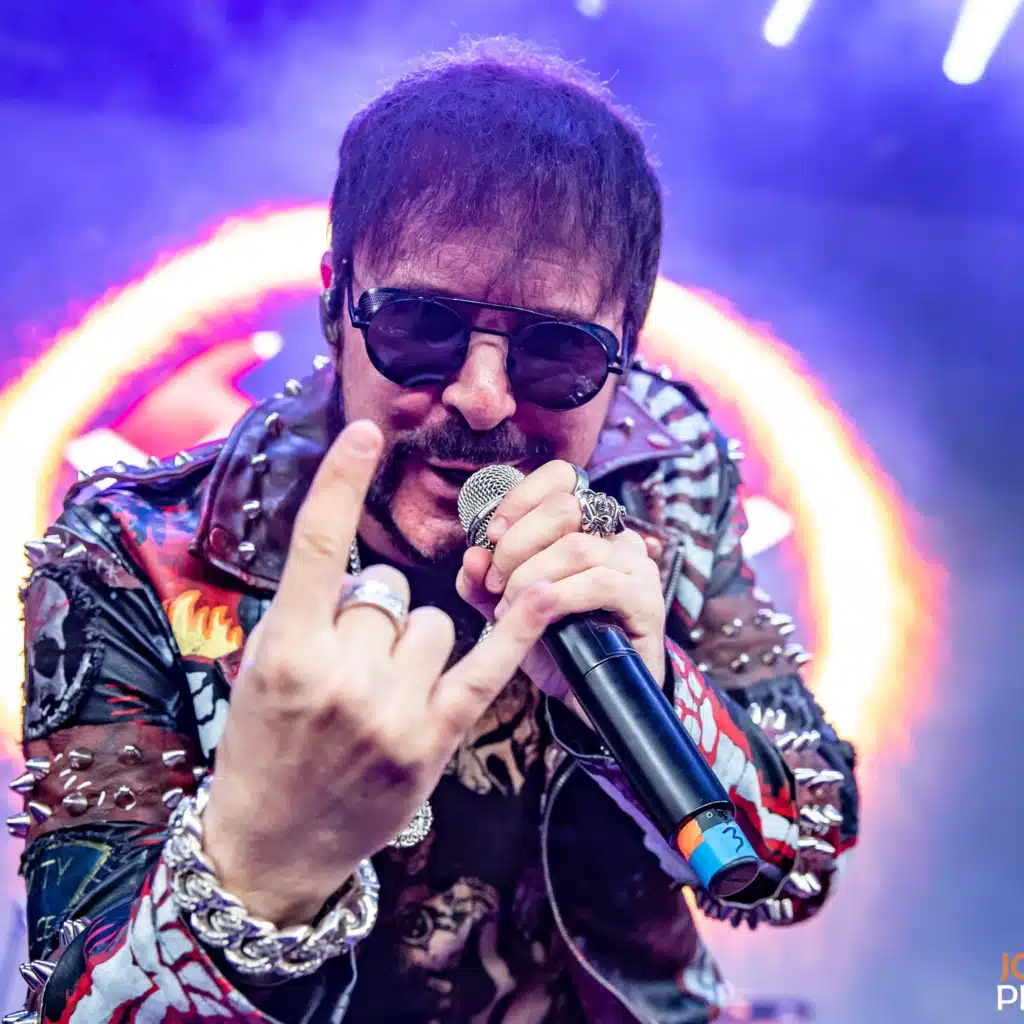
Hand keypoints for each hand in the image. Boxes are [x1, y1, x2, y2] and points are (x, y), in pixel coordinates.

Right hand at [202, 421, 558, 925]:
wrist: (272, 842)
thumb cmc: (261, 748)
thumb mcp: (260, 670)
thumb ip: (307, 614)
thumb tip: (364, 573)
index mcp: (285, 648)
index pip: (317, 546)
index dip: (341, 482)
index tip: (366, 432)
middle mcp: (340, 675)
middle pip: (386, 593)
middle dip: (371, 618)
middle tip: (347, 671)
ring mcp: (391, 709)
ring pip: (433, 624)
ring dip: (414, 646)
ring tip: (383, 694)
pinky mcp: (432, 740)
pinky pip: (485, 668)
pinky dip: (519, 629)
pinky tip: (548, 592)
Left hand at [456, 461, 666, 722]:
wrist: (591, 697)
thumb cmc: (553, 644)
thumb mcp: (505, 610)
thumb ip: (481, 583)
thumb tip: (471, 556)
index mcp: (584, 524)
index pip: (560, 478)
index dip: (519, 500)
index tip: (490, 537)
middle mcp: (615, 535)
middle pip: (564, 507)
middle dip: (516, 545)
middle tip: (495, 584)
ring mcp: (635, 565)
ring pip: (576, 547)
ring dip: (530, 578)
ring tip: (510, 609)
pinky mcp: (646, 598)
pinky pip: (600, 582)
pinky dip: (559, 597)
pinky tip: (539, 615)